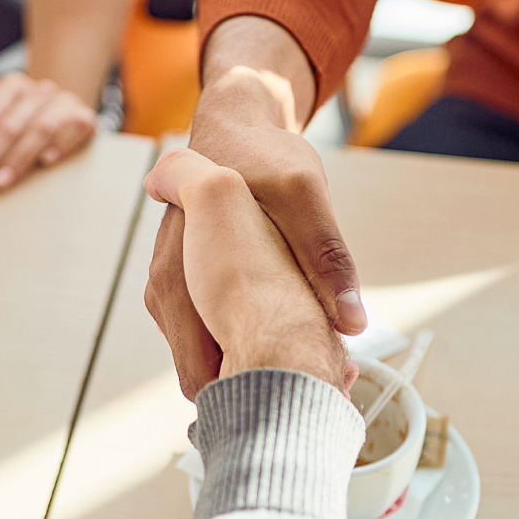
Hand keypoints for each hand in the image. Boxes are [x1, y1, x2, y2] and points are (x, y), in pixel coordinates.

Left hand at [0, 73, 98, 199]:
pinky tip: (46, 161)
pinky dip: (61, 144)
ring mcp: (64, 102)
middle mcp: (39, 90)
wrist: (60, 115)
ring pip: (39, 128)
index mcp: (12, 85)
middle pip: (9, 125)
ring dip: (18, 158)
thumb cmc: (17, 119)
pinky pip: (75, 127)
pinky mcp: (85, 117)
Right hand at [146, 72, 365, 397]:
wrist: (233, 129)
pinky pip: (210, 336)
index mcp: (180, 272)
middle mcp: (165, 288)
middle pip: (204, 376)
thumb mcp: (305, 195)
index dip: (252, 390)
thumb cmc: (265, 158)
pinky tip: (282, 332)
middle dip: (253, 382)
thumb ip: (326, 255)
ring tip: (302, 360)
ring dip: (249, 364)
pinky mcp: (181, 290)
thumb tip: (353, 321)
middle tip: (311, 378)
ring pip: (207, 359)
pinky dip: (242, 341)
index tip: (300, 390)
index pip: (204, 370)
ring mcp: (169, 290)